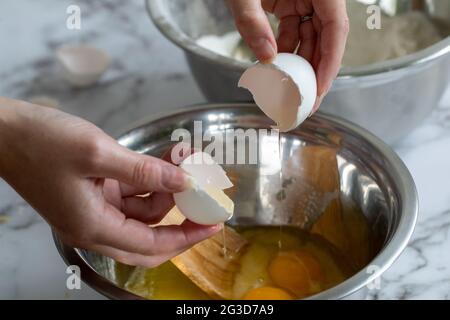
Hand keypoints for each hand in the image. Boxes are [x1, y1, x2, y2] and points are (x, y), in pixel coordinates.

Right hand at [0, 97, 219, 266]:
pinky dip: (149, 179)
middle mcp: (95, 225)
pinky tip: (163, 158)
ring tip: (183, 158)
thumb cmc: (42, 141)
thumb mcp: (97, 153)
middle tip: (205, 203)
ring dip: (166, 188)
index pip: (151, 246)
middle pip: (149, 239)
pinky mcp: (94, 193)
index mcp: (93, 227)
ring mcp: (94, 209)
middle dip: (179, 221)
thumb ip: (144, 171)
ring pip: (143, 211)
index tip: (214, 225)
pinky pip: (131, 194)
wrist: (4, 131)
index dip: (186, 237)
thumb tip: (184, 183)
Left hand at [227, 0, 348, 111]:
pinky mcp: (288, 3)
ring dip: (300, 65)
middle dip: (316, 71)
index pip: (336, 27)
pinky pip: (293, 32)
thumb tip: (266, 58)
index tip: (320, 87)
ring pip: (309, 38)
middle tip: (307, 101)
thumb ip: (251, 21)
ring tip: (292, 93)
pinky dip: (285, 51)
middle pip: (325, 37)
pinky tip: (276, 69)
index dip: (331, 61)